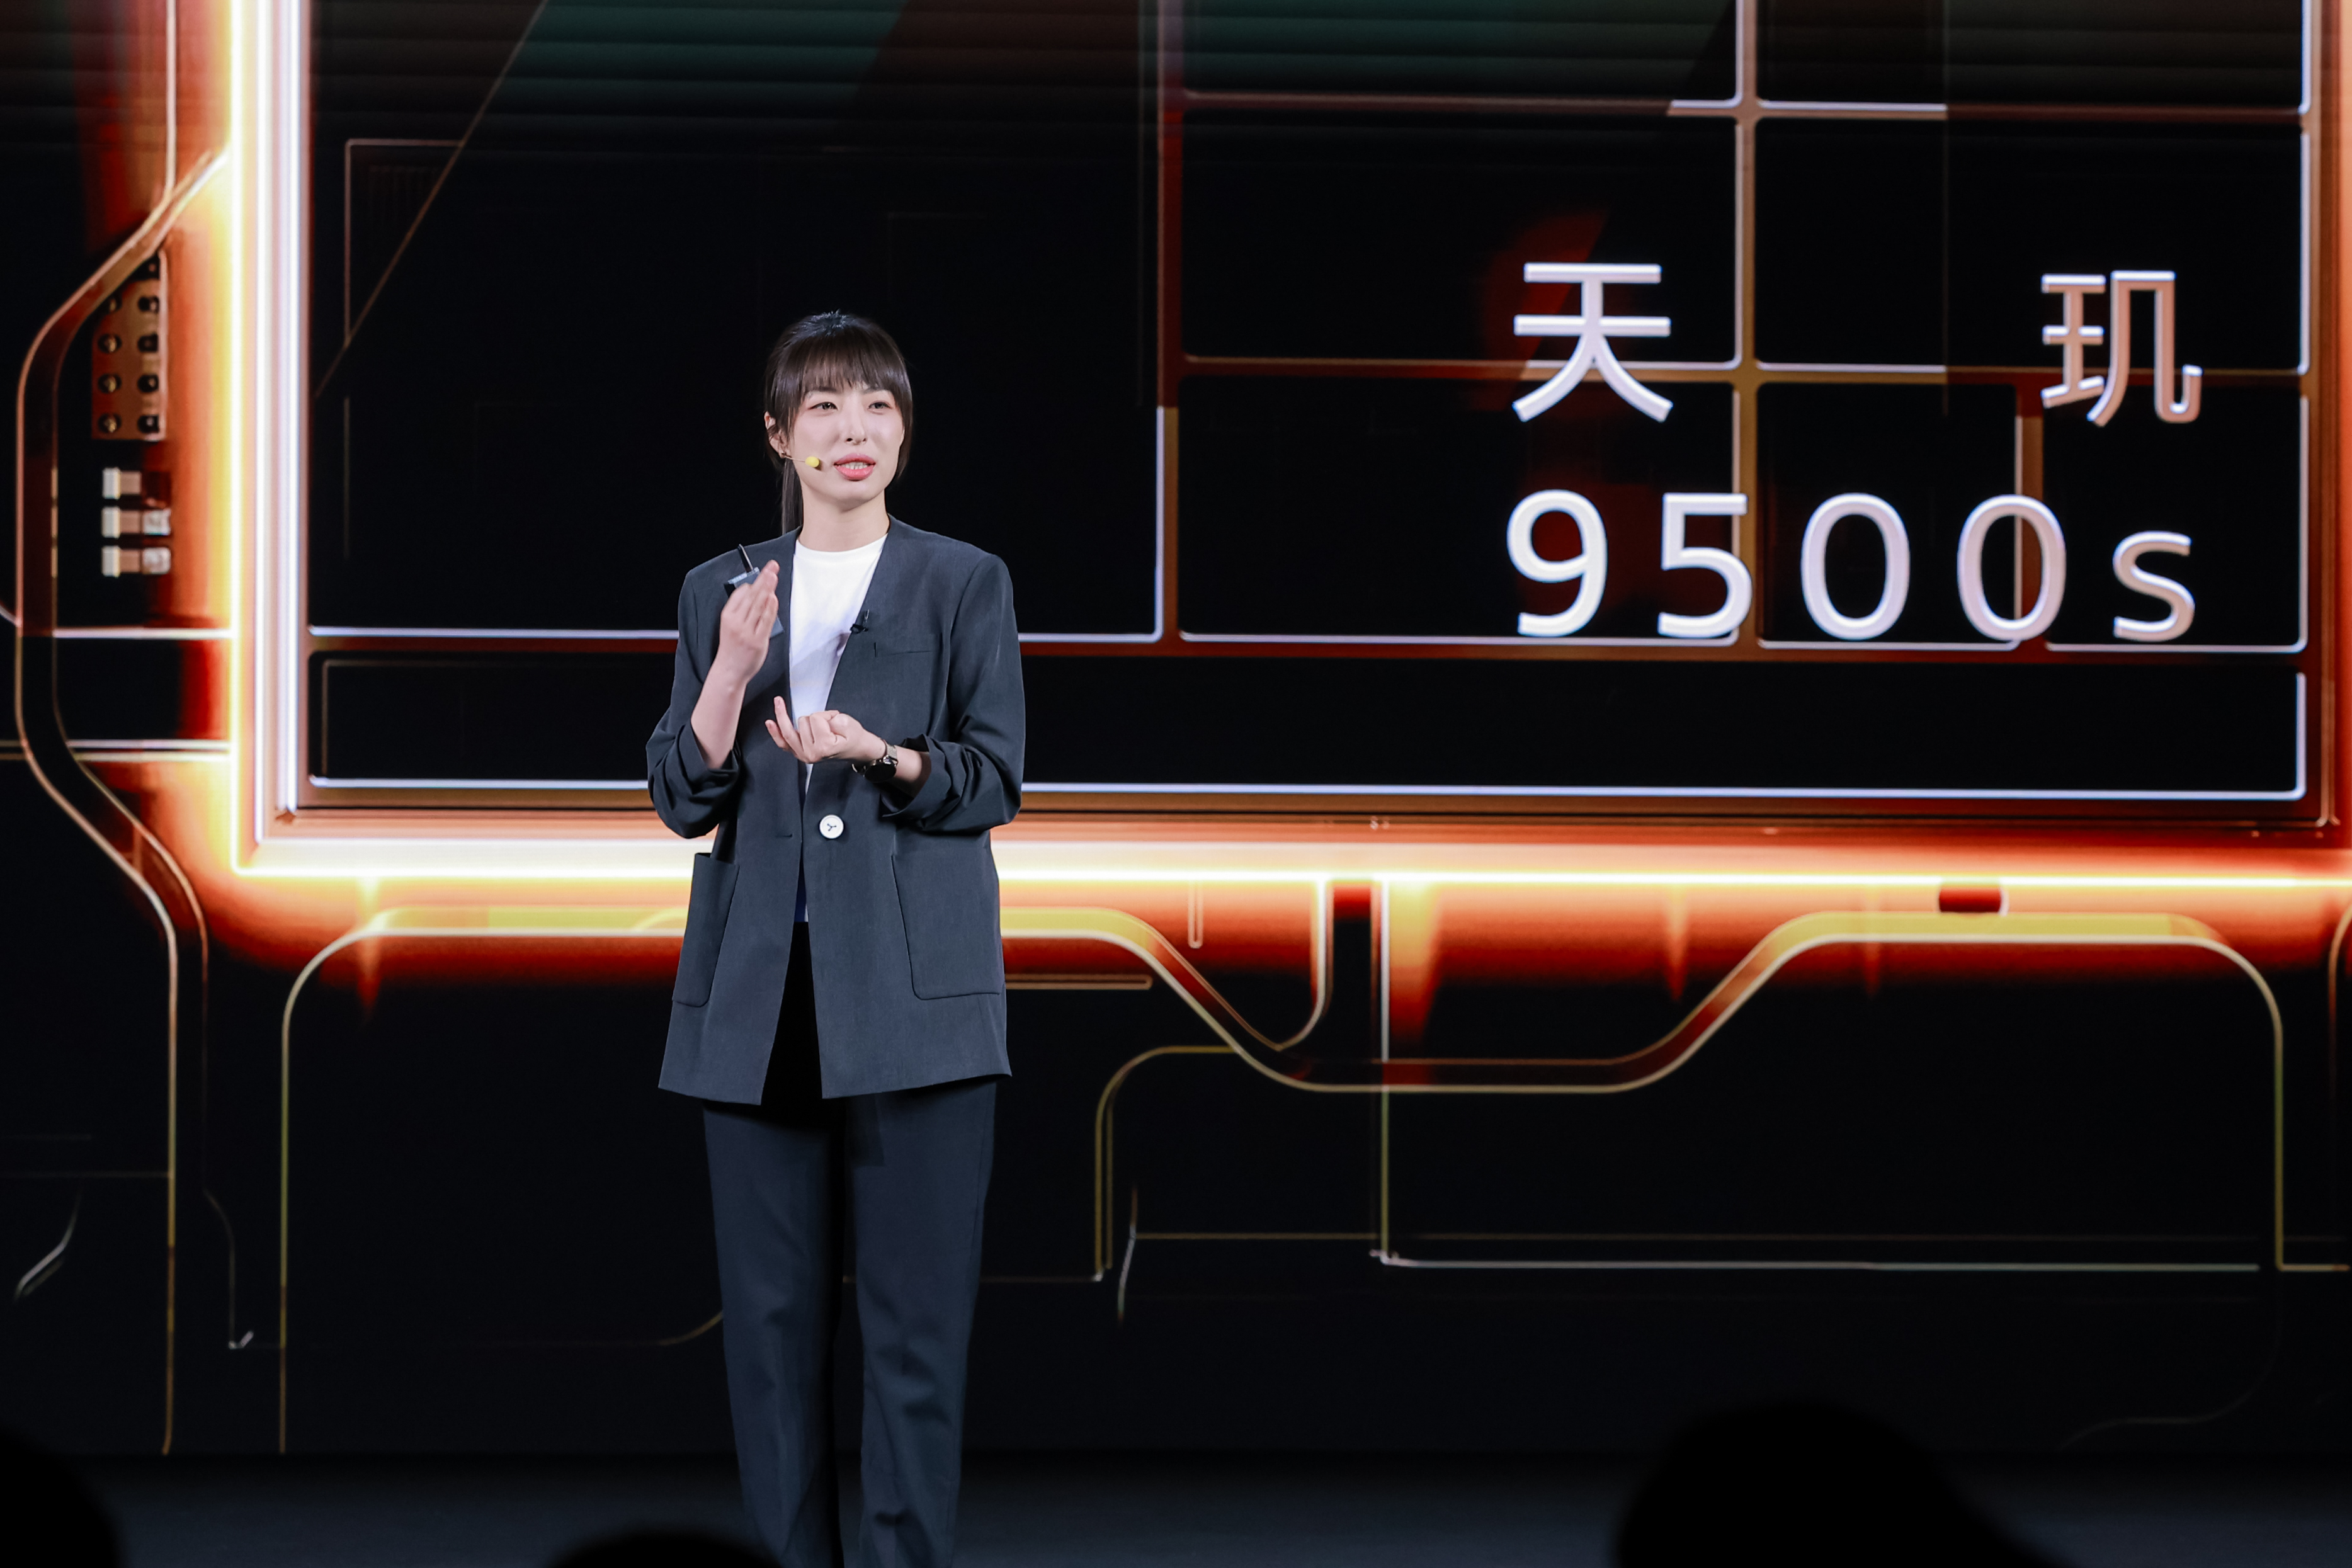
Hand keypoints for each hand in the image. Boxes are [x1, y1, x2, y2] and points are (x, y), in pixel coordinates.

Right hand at [711, 560, 777, 686]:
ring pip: (759, 605)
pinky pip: (766, 621)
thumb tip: (755, 593)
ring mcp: (747, 632)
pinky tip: (773, 598)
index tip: (761, 572)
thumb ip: (741, 610)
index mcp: (727, 616)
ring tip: (773, 576)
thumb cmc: (732, 648)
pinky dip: (770, 608)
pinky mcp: (758, 641)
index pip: (740, 594)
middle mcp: (736, 622)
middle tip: (771, 567)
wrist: (730, 671)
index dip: (752, 583)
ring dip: (767, 589)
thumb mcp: (730, 625)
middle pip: (751, 596)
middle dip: (762, 579)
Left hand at [766, 702, 887, 765]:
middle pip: (803, 721)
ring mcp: (803, 755)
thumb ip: (830, 718)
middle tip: (831, 727)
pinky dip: (775, 732)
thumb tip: (814, 719)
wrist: (857, 749)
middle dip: (818, 718)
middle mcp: (811, 753)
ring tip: (822, 730)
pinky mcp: (798, 753)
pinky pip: (782, 741)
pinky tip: (770, 723)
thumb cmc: (853, 737)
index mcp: (824, 747)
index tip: (836, 723)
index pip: (816, 718)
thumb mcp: (847, 722)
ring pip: (793, 726)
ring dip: (807, 723)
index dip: (827, 715)